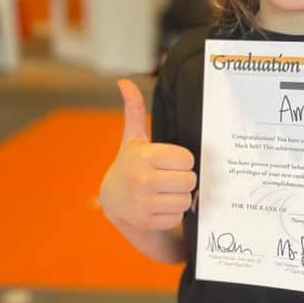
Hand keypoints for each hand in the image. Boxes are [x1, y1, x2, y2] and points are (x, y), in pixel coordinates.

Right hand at [99, 79, 196, 231]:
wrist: (113, 200)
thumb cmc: (131, 164)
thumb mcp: (133, 139)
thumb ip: (135, 110)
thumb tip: (124, 81)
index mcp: (143, 156)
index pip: (187, 159)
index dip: (182, 161)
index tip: (170, 162)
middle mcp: (141, 180)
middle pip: (190, 181)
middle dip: (184, 180)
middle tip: (170, 178)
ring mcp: (143, 203)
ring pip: (186, 200)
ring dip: (180, 197)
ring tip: (165, 192)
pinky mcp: (146, 221)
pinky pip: (177, 217)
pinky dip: (173, 214)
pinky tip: (159, 206)